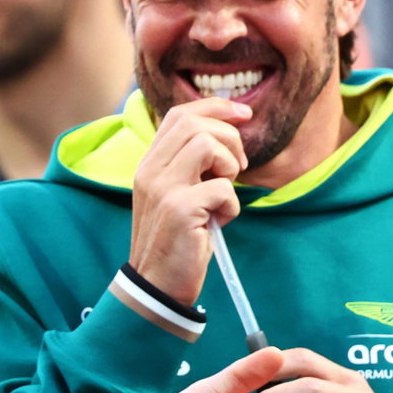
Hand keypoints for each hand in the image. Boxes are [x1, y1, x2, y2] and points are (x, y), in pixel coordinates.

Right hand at [129, 97, 250, 302]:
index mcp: (149, 164)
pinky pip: (222, 188)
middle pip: (195, 123)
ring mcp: (162, 188)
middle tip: (237, 168)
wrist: (157, 285)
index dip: (215, 107)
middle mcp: (150, 170)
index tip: (244, 114)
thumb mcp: (175, 195)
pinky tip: (220, 221)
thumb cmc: (176, 240)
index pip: (179, 115)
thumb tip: (226, 137)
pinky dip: (232, 205)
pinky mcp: (179, 209)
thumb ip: (189, 167)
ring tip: (225, 192)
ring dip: (230, 166)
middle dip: (229, 138)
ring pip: (207, 144)